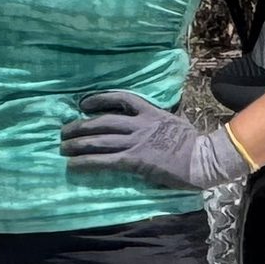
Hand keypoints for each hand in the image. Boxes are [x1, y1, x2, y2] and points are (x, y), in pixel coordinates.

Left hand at [59, 91, 249, 189]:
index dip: (99, 99)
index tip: (84, 103)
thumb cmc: (192, 143)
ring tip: (62, 148)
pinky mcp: (134, 160)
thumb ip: (156, 120)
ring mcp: (136, 142)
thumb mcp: (174, 122)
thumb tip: (148, 120)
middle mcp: (139, 124)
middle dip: (80, 126)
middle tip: (64, 131)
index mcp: (150, 112)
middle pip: (102, 121)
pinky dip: (85, 162)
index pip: (121, 98)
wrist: (202, 159)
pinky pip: (104, 160)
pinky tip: (72, 165)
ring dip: (77, 144)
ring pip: (99, 140)